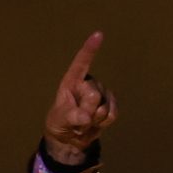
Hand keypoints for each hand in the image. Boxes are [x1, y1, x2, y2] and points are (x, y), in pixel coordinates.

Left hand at [42, 31, 116, 165]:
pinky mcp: (111, 104)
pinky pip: (112, 114)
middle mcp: (88, 83)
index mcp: (72, 80)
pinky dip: (103, 123)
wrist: (70, 138)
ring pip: (104, 108)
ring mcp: (101, 93)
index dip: (90, 49)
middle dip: (86, 112)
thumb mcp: (59, 119)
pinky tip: (95, 124)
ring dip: (94, 120)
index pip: (81, 62)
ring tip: (83, 122)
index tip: (98, 34)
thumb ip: (71, 116)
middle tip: (76, 119)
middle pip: (94, 95)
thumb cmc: (60, 122)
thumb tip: (86, 117)